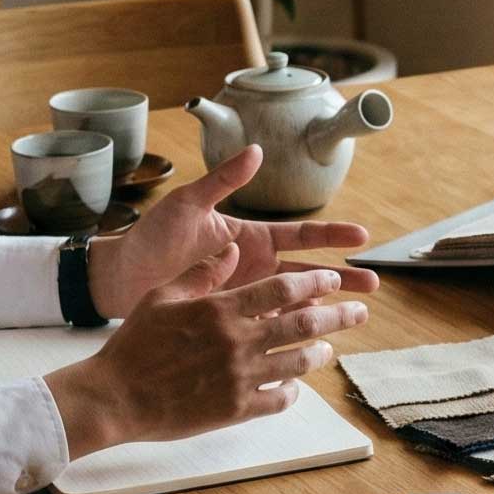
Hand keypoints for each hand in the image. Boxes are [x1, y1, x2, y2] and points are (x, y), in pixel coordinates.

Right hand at [45, 254, 371, 457]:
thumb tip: (232, 249)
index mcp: (221, 309)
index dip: (315, 281)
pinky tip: (296, 386)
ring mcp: (240, 377)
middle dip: (338, 314)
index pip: (282, 288)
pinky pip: (278, 399)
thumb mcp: (164, 297)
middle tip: (360, 310)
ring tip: (330, 349)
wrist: (115, 397)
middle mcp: (237, 341)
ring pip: (297, 362)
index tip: (335, 277)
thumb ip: (203, 274)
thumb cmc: (134, 345)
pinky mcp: (236, 409)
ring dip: (320, 352)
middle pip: (302, 322)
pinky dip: (292, 391)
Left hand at [85, 146, 379, 320]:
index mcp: (251, 237)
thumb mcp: (187, 205)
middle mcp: (255, 267)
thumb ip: (223, 181)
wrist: (120, 278)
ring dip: (325, 308)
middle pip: (310, 272)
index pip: (302, 235)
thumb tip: (255, 150)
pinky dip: (293, 334)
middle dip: (343, 278)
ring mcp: (247, 296)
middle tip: (373, 284)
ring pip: (297, 302)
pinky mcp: (234, 321)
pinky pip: (270, 327)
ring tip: (355, 317)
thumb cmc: (150, 238)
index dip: (332, 235)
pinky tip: (314, 342)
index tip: (362, 237)